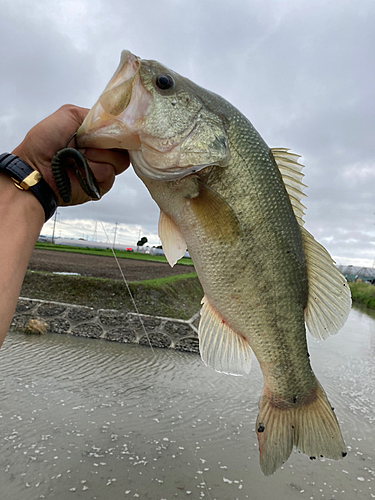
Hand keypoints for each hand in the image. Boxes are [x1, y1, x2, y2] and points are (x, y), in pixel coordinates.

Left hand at [12, 104, 129, 205]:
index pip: (119, 131)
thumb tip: (115, 120)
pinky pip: (110, 174)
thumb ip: (95, 115)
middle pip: (124, 146)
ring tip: (80, 156)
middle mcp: (100, 152)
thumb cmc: (43, 143)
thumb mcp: (69, 114)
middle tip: (87, 142)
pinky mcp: (100, 185)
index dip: (119, 129)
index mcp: (94, 135)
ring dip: (99, 156)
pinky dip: (95, 170)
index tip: (114, 128)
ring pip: (120, 161)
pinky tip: (80, 169)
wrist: (35, 168)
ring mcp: (101, 168)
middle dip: (108, 142)